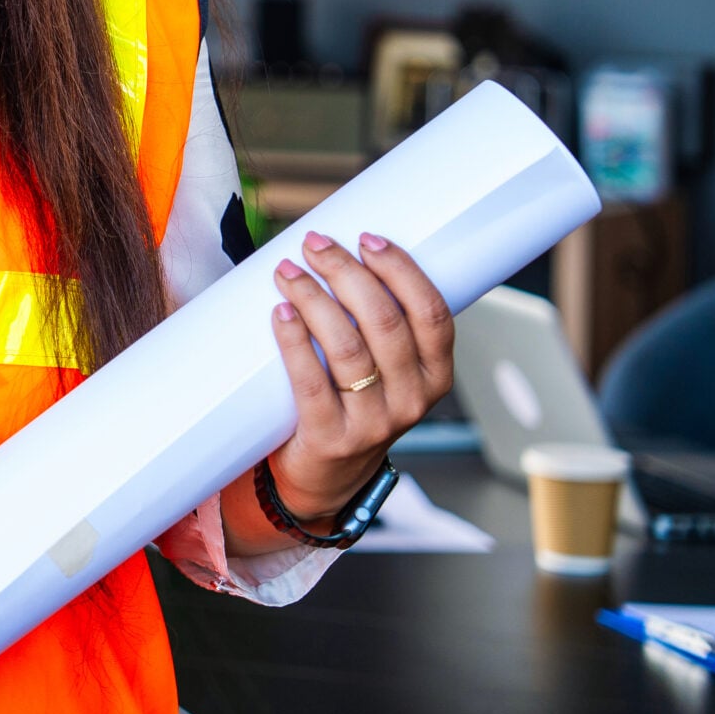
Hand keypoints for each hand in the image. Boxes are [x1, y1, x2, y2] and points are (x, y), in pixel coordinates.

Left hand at [263, 229, 455, 521]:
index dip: (401, 270)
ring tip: (288, 271)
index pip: (432, 314)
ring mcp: (374, 423)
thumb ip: (375, 320)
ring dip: (315, 299)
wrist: (327, 476)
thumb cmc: (351, 401)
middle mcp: (412, 399)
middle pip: (385, 322)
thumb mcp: (385, 367)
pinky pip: (312, 383)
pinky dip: (294, 341)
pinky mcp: (332, 438)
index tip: (366, 237)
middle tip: (314, 244)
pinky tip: (280, 312)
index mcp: (434, 374)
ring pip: (348, 348)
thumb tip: (336, 249)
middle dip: (347, 273)